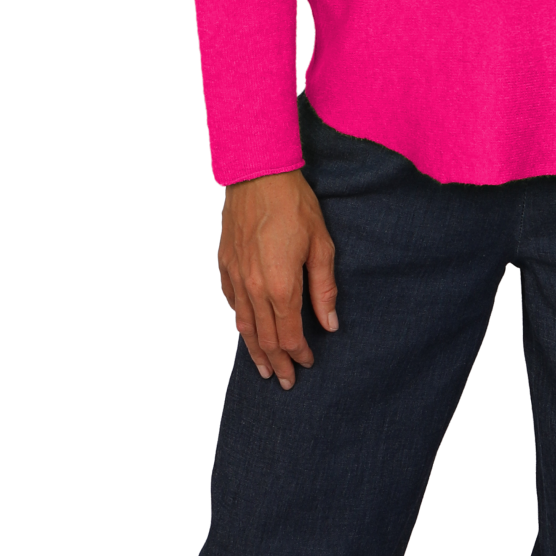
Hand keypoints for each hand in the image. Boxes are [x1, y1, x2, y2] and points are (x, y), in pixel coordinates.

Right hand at [218, 169, 337, 388]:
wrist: (257, 174)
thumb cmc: (294, 205)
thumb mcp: (321, 245)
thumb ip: (324, 288)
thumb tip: (330, 324)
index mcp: (280, 286)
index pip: (289, 335)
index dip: (300, 353)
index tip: (308, 363)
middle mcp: (253, 287)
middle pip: (265, 337)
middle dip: (278, 362)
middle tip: (286, 381)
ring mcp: (236, 277)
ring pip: (244, 325)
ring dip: (255, 350)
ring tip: (263, 369)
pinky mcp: (225, 263)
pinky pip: (232, 302)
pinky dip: (240, 321)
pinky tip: (246, 328)